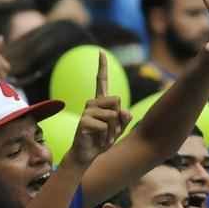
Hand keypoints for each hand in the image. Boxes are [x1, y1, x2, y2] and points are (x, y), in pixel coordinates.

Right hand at [66, 52, 130, 167]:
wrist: (86, 156)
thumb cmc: (102, 140)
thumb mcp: (119, 129)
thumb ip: (124, 118)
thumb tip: (123, 111)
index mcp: (101, 102)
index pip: (102, 81)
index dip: (102, 66)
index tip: (100, 51)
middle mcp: (92, 103)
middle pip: (117, 100)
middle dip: (119, 119)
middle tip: (109, 131)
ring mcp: (86, 111)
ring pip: (112, 115)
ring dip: (113, 130)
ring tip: (103, 137)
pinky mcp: (83, 121)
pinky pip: (104, 125)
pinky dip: (105, 136)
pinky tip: (97, 140)